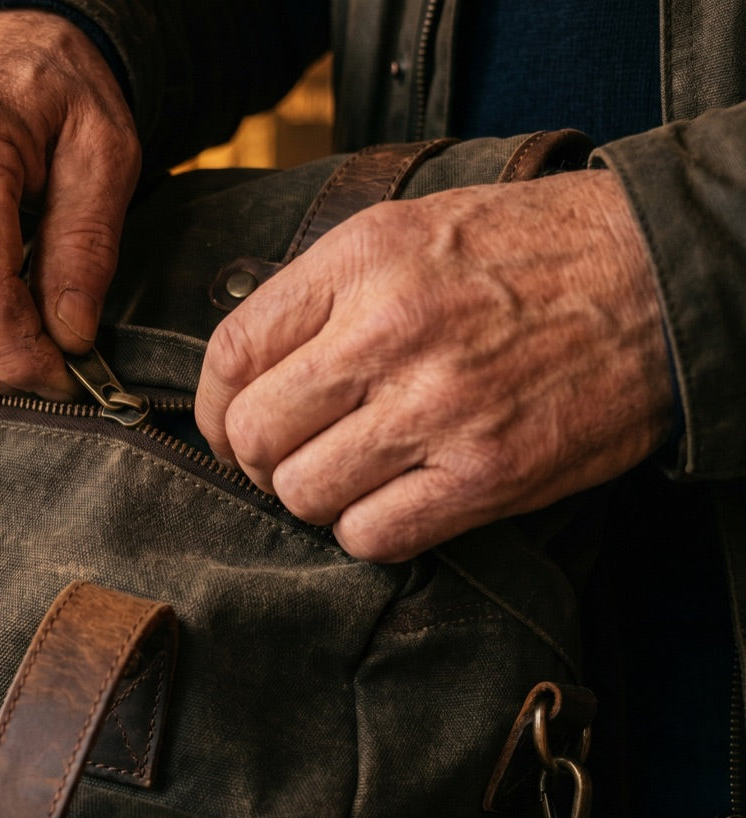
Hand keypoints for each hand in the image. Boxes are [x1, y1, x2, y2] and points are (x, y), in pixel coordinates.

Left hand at [195, 169, 672, 561]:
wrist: (658, 280)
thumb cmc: (528, 252)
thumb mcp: (406, 231)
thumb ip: (319, 292)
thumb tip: (243, 367)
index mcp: (361, 262)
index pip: (230, 353)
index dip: (210, 406)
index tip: (225, 425)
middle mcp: (389, 333)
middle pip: (253, 432)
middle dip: (254, 458)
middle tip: (285, 457)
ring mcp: (437, 407)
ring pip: (302, 493)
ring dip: (310, 497)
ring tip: (344, 475)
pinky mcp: (485, 474)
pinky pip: (372, 536)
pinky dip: (366, 531)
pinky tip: (390, 501)